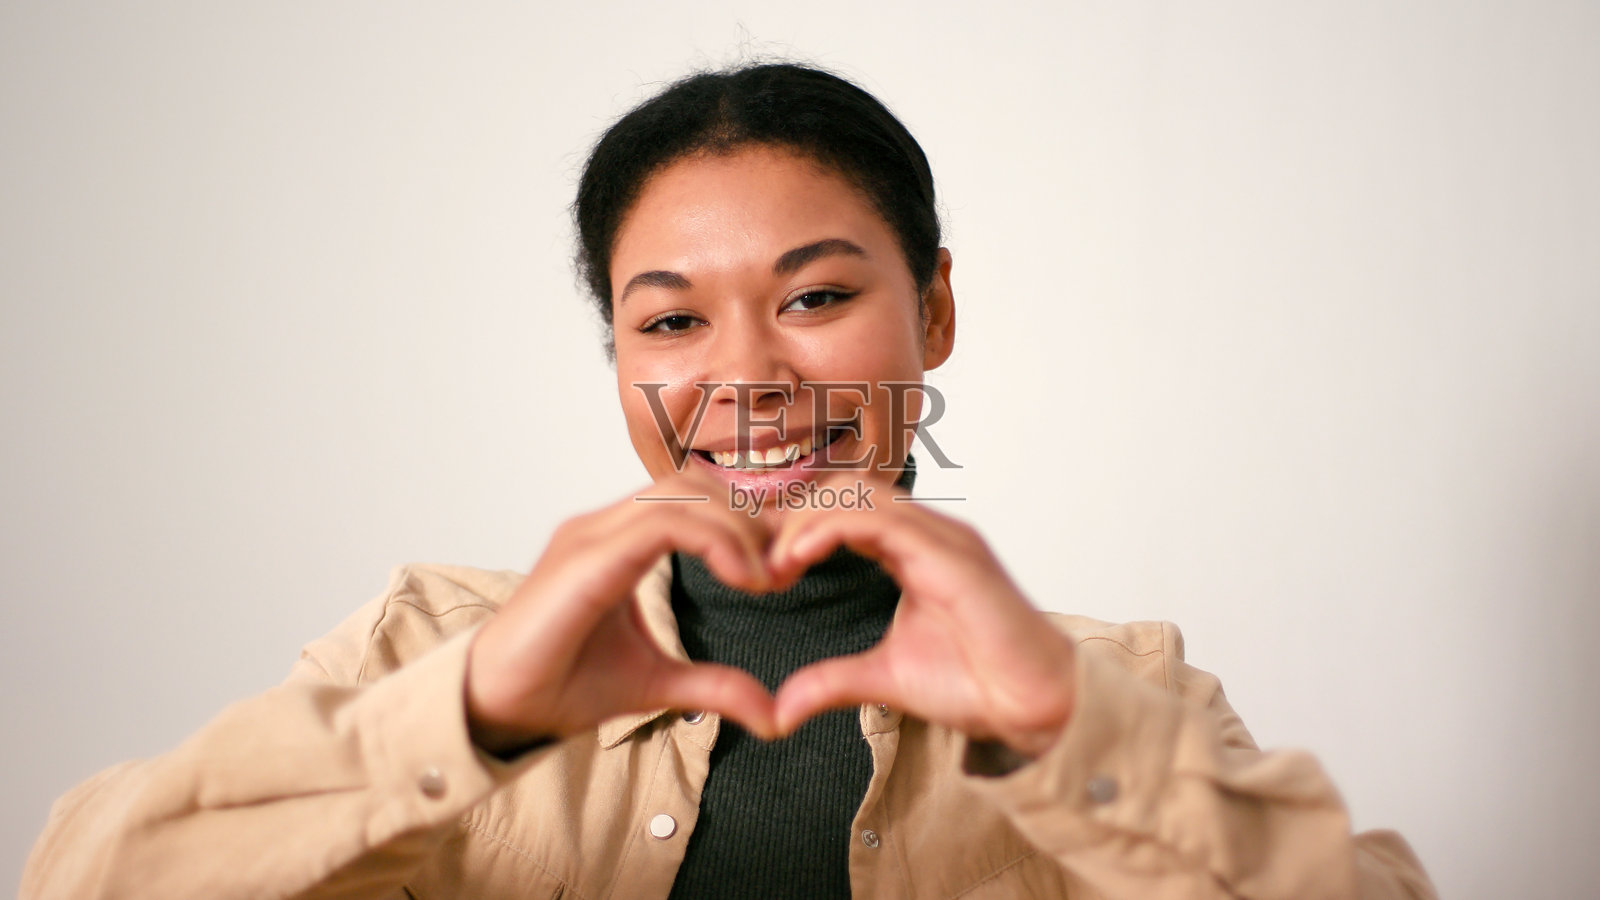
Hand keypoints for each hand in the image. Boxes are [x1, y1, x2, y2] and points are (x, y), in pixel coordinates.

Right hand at [465, 472, 779, 755]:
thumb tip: (773, 714)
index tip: (779, 574)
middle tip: (782, 572)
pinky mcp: (585, 557)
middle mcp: (603, 525)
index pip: (691, 497)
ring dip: (737, 529)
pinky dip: (713, 540)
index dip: (744, 524)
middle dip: (749, 519)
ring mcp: (591, 534)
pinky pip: (661, 521)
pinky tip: (741, 578)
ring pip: (682, 493)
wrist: (496, 707)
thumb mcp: (659, 683)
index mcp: (617, 541)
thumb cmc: (560, 684)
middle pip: (693, 483)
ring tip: (764, 579)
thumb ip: (715, 685)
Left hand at [767, 480, 1076, 758]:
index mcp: (914, 549)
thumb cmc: (977, 684)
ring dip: (805, 523)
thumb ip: (832, 681)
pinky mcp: (952, 554)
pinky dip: (832, 529)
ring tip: (775, 564)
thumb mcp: (883, 679)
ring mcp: (943, 537)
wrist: (1034, 705)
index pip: (844, 511)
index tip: (762, 570)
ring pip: (858, 496)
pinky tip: (800, 557)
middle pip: (844, 490)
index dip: (796, 530)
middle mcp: (929, 532)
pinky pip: (881, 519)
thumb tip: (781, 708)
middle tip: (760, 566)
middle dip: (793, 519)